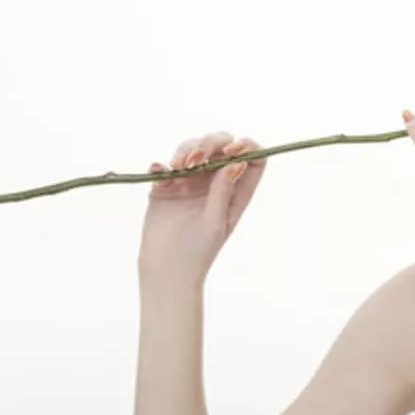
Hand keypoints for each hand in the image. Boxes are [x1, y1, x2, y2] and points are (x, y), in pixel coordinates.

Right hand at [137, 131, 266, 291]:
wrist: (166, 271)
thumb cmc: (198, 252)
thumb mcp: (215, 222)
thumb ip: (223, 191)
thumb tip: (236, 163)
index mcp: (235, 191)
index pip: (252, 159)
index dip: (247, 146)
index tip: (233, 149)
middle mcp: (215, 182)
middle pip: (220, 147)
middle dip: (210, 143)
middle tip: (196, 159)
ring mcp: (190, 182)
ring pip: (192, 149)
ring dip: (186, 150)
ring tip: (179, 168)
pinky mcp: (166, 187)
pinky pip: (164, 166)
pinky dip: (163, 165)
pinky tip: (162, 172)